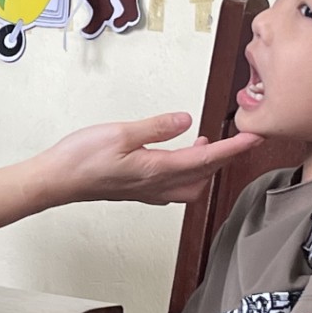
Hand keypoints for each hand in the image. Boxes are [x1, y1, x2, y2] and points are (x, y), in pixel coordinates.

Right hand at [37, 113, 263, 207]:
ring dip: (205, 168)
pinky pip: (174, 187)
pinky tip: (180, 160)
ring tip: (208, 145)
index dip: (234, 148)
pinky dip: (187, 173)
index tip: (255, 137)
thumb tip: (187, 121)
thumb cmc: (81, 159)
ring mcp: (147, 191)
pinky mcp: (137, 191)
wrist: (55, 181)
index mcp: (157, 170)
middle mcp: (156, 185)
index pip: (206, 160)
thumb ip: (157, 128)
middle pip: (204, 176)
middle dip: (225, 159)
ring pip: (191, 186)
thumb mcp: (120, 133)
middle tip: (239, 138)